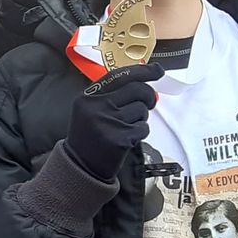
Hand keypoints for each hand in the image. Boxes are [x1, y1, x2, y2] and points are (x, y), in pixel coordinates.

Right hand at [64, 62, 162, 181]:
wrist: (81, 167)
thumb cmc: (89, 136)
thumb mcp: (89, 111)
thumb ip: (111, 95)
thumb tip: (145, 82)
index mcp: (87, 98)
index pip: (119, 76)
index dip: (142, 71)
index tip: (157, 70)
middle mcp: (97, 108)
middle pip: (137, 89)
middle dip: (148, 96)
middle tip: (149, 103)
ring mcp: (109, 123)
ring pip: (142, 110)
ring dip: (141, 118)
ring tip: (127, 127)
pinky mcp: (120, 139)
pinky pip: (143, 128)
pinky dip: (140, 133)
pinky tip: (127, 139)